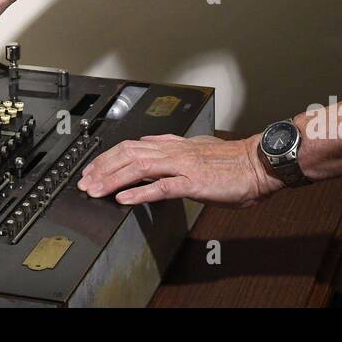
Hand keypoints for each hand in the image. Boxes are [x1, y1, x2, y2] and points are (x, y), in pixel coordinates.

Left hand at [75, 133, 283, 208]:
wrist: (257, 164)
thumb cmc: (231, 161)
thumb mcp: (196, 147)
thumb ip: (173, 146)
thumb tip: (151, 141)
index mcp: (173, 144)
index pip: (131, 146)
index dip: (107, 157)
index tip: (91, 169)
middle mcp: (173, 151)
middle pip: (127, 153)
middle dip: (101, 168)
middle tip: (84, 182)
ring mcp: (182, 165)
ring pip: (138, 167)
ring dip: (113, 179)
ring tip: (95, 190)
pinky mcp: (193, 183)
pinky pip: (161, 187)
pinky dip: (140, 193)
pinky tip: (124, 200)